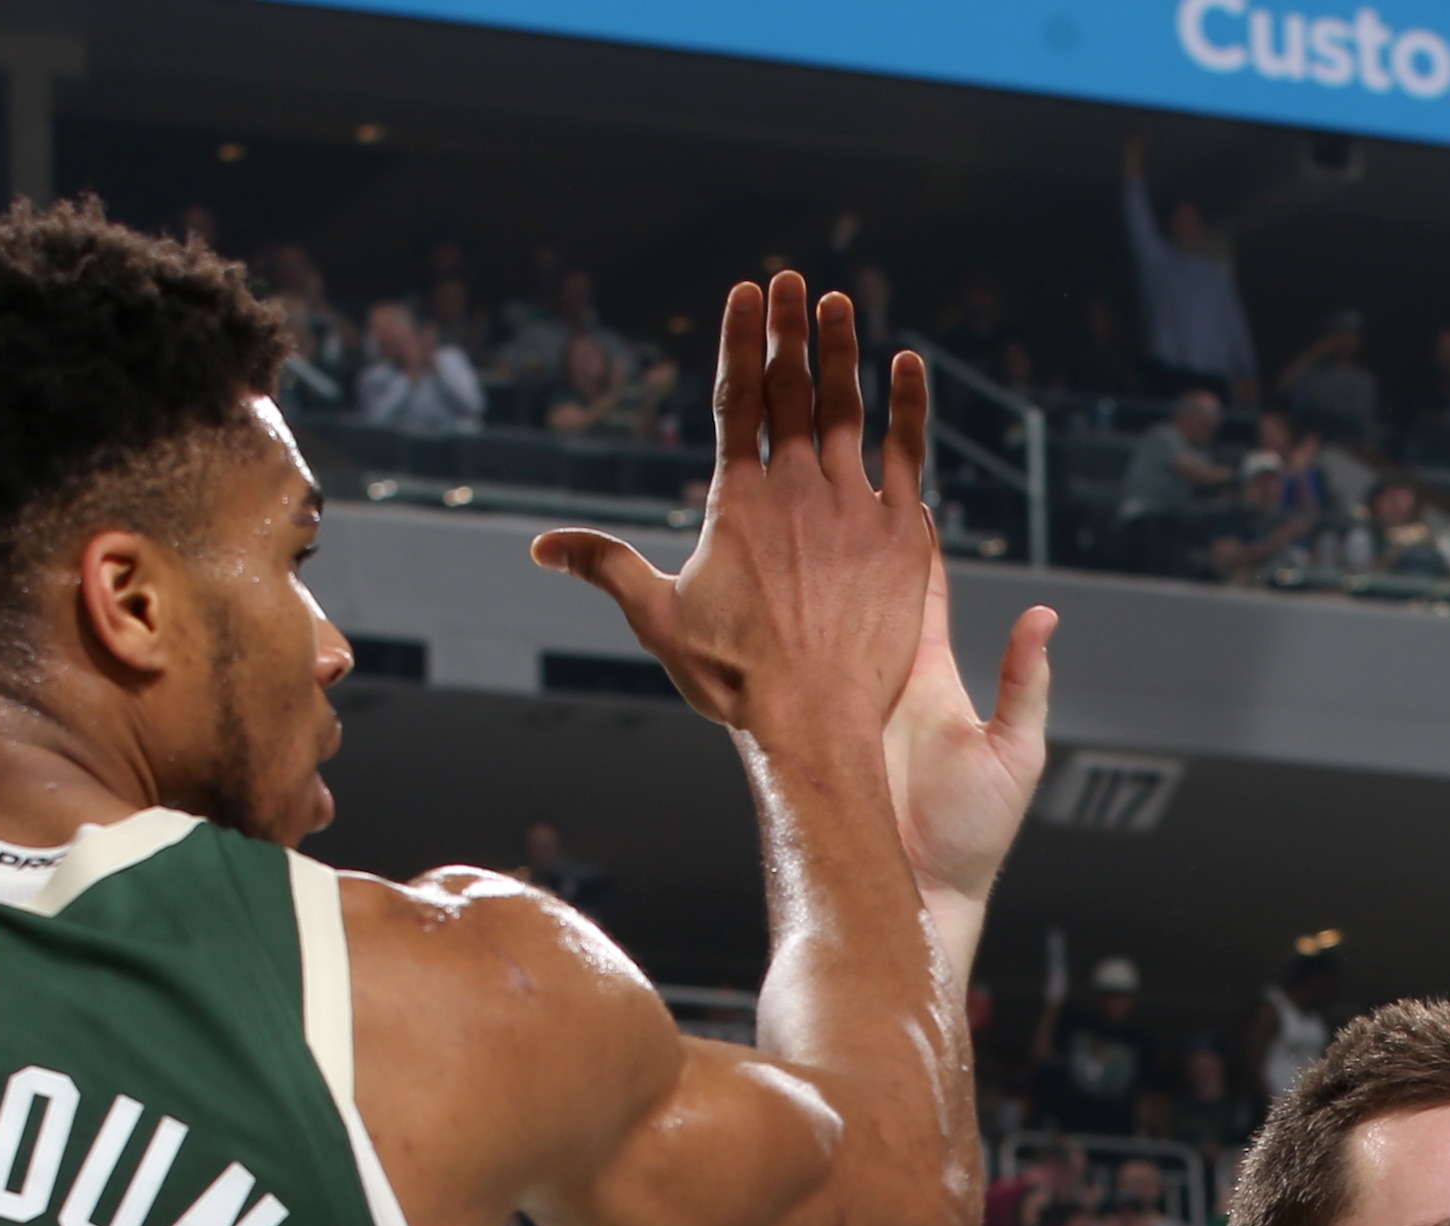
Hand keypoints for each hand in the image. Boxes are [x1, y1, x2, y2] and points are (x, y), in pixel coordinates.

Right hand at [536, 274, 932, 748]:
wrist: (813, 722)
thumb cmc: (733, 679)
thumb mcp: (658, 619)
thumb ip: (606, 567)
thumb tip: (541, 546)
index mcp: (736, 500)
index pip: (736, 398)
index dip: (739, 340)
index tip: (745, 291)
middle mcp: (795, 489)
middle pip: (791, 391)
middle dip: (788, 329)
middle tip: (791, 280)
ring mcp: (852, 507)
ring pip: (847, 411)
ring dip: (840, 352)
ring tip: (837, 304)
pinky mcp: (900, 535)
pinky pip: (907, 454)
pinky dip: (908, 406)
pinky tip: (905, 363)